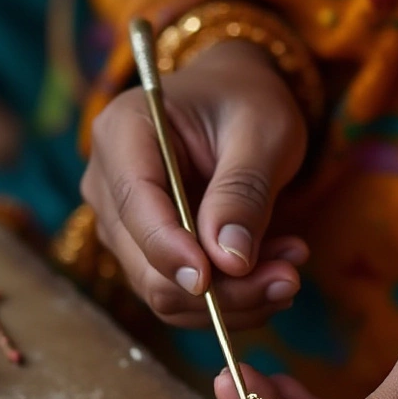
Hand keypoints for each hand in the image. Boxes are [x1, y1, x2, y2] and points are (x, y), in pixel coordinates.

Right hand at [81, 40, 308, 328]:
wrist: (236, 100)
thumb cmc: (247, 101)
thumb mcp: (262, 132)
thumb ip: (243, 193)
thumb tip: (229, 261)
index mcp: (122, 130)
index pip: (135, 204)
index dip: (169, 250)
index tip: (211, 279)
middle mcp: (107, 182)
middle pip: (148, 263)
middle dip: (219, 287)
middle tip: (290, 277)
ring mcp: (121, 224)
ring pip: (165, 290)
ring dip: (233, 297)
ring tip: (291, 270)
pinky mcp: (144, 252)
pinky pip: (181, 295)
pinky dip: (231, 296)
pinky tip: (274, 271)